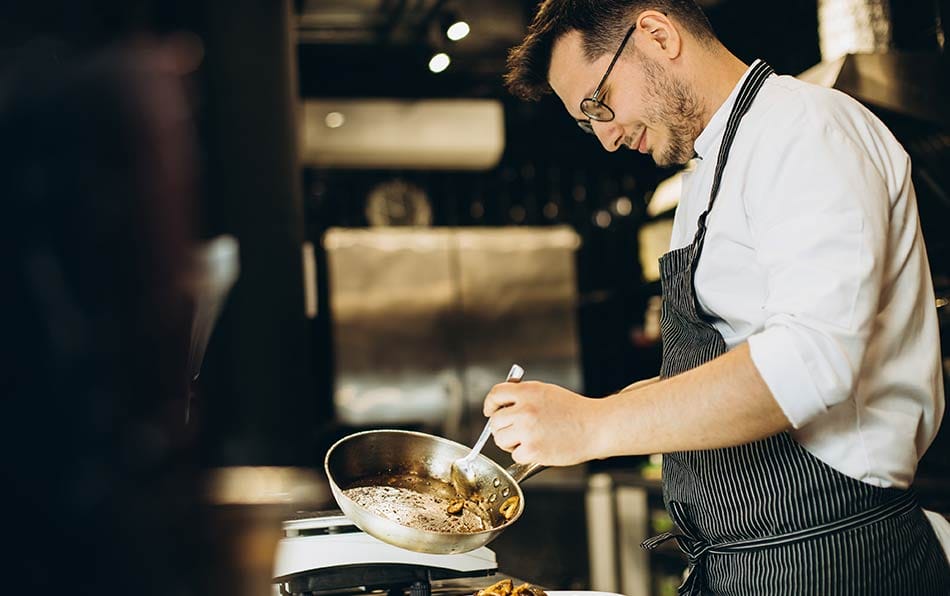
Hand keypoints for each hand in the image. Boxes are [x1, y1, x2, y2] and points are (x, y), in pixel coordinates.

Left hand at [482, 380, 602, 465]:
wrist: (596, 426)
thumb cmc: (575, 411)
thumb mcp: (547, 392)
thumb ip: (524, 395)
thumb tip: (502, 404)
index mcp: (528, 392)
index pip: (495, 394)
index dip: (490, 404)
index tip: (490, 411)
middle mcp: (525, 409)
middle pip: (495, 422)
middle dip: (502, 428)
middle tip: (515, 432)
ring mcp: (527, 430)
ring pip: (500, 440)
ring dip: (510, 443)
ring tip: (528, 441)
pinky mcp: (533, 450)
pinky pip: (515, 456)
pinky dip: (524, 455)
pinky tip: (539, 449)